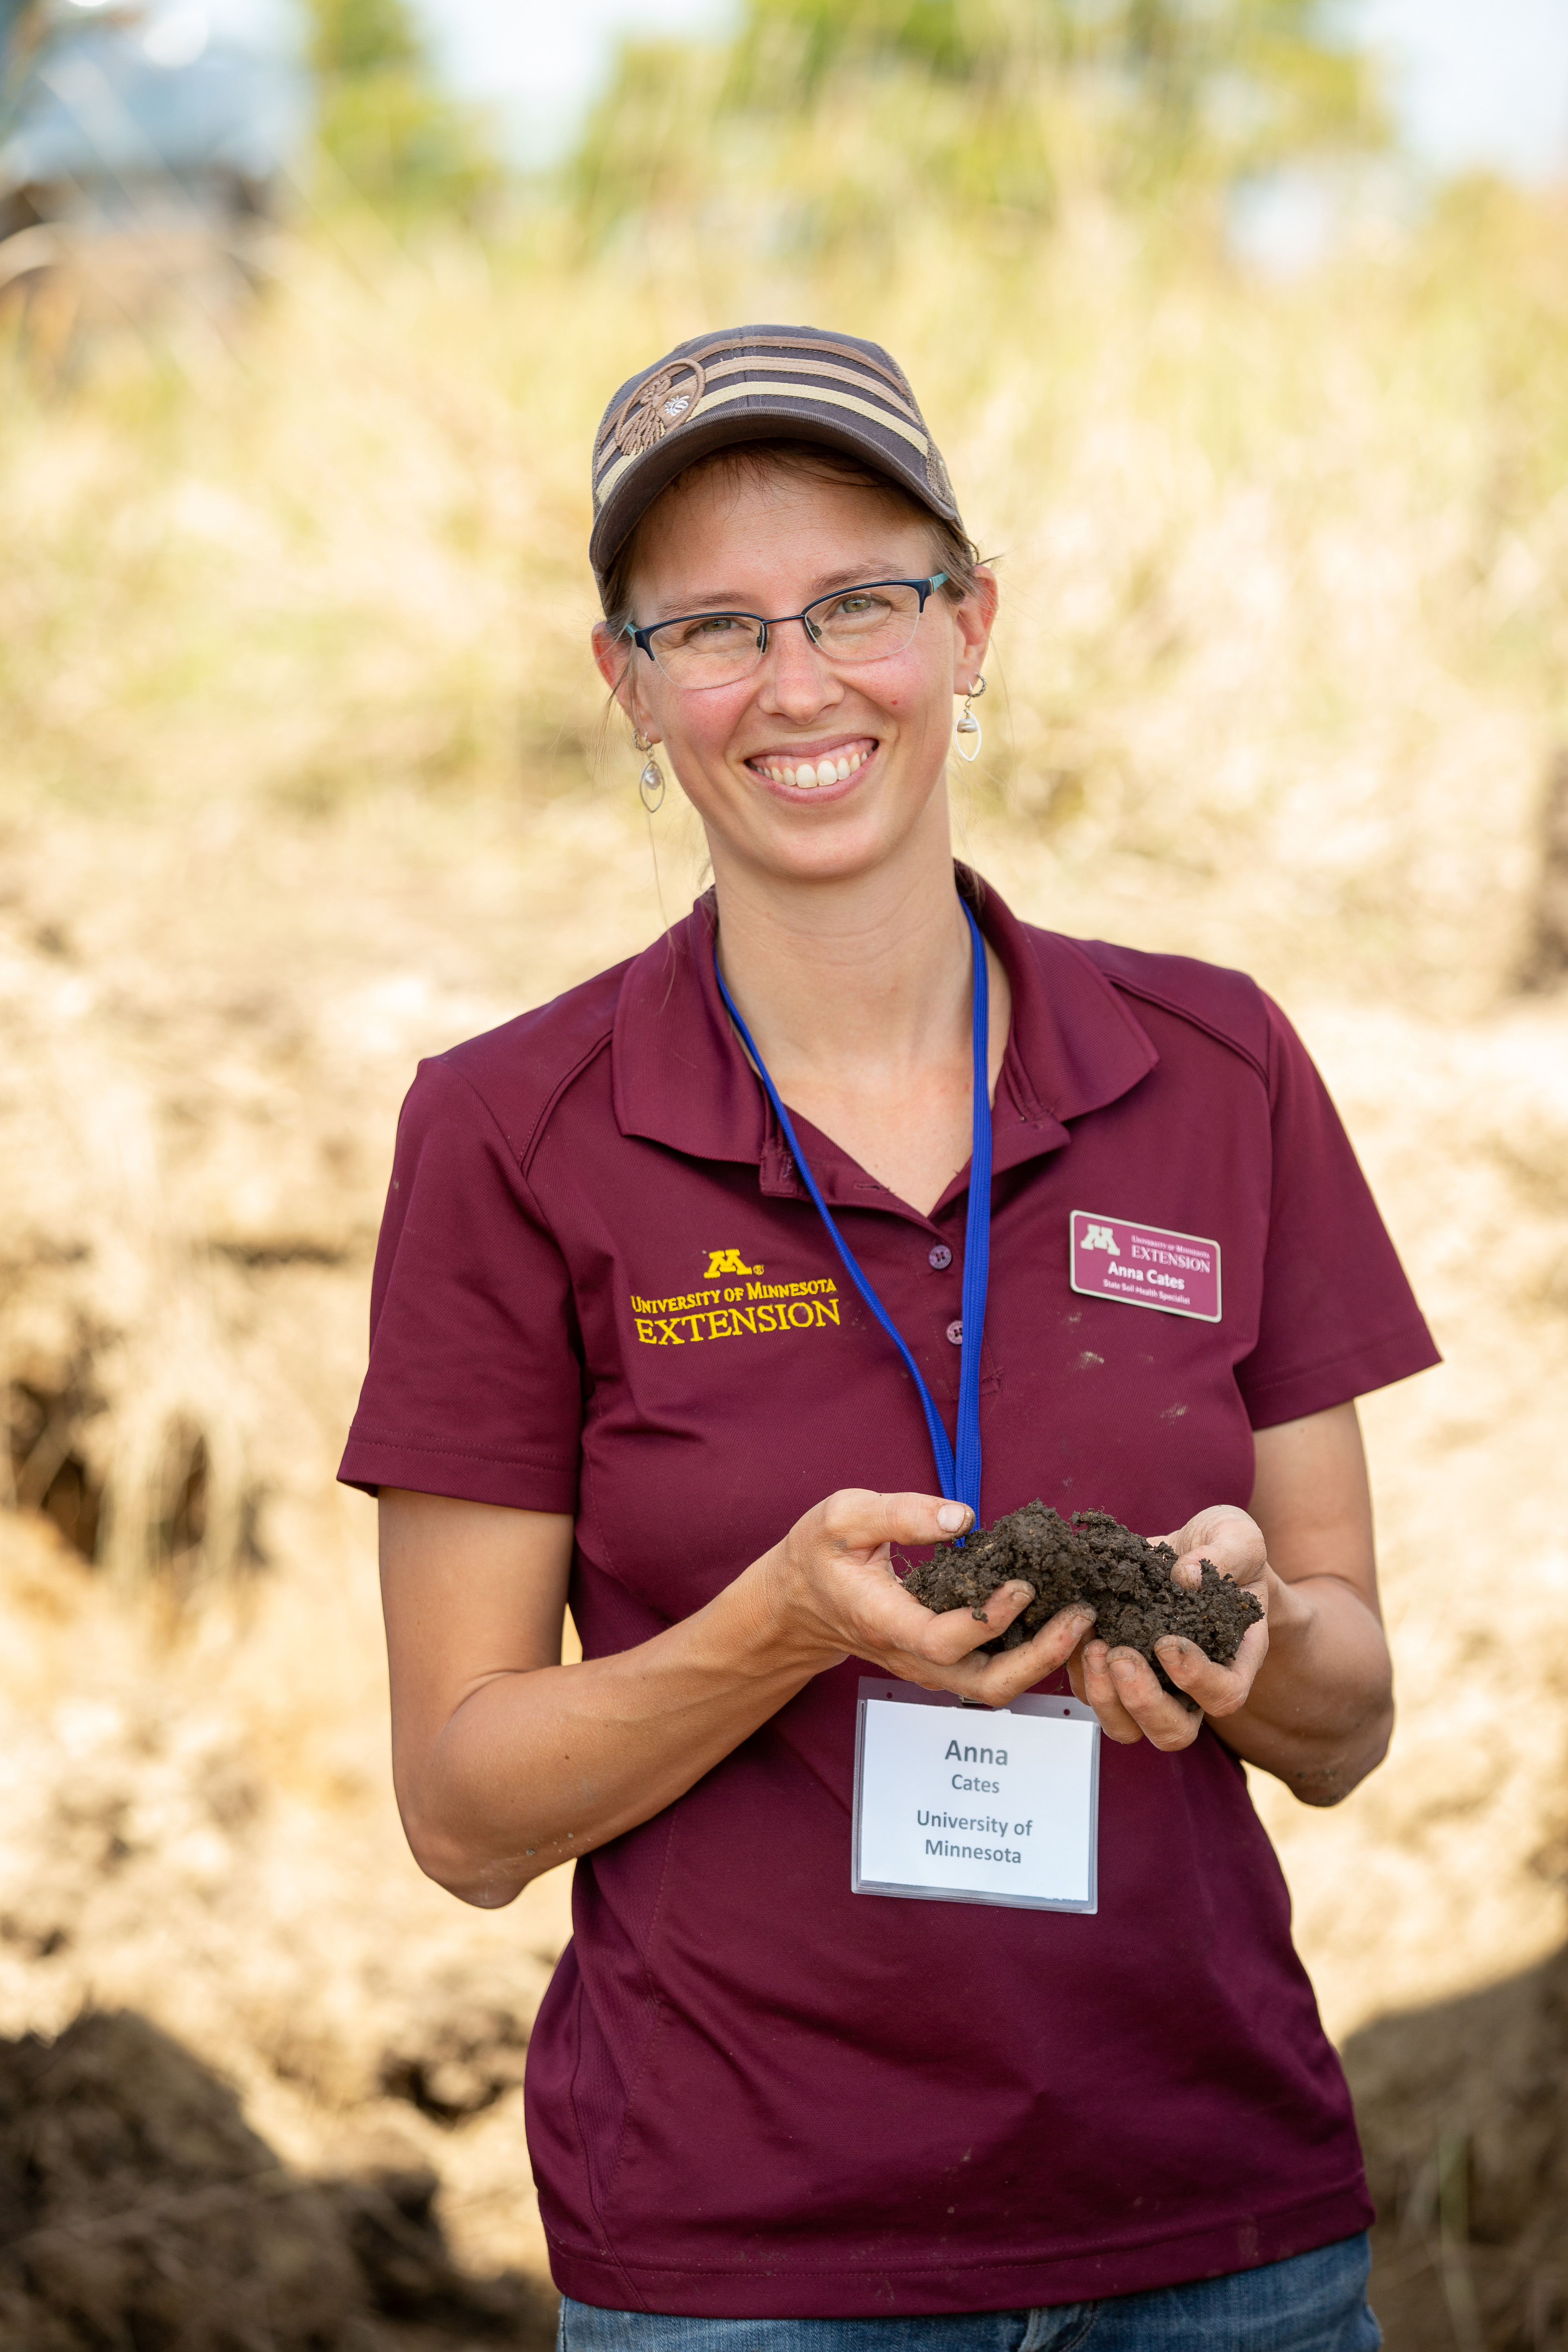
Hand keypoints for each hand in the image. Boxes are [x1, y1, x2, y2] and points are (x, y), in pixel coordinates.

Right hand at [759, 1489, 1096, 1710]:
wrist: (800, 1601)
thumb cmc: (820, 1554)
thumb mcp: (844, 1517)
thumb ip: (900, 1514)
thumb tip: (962, 1516)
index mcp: (884, 1620)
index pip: (942, 1640)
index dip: (988, 1620)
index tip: (1021, 1585)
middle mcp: (911, 1655)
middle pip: (984, 1684)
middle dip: (1040, 1658)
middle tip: (1080, 1616)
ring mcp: (928, 1664)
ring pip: (993, 1687)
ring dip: (1042, 1660)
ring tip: (1079, 1619)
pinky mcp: (941, 1660)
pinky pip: (991, 1671)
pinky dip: (1029, 1654)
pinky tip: (1054, 1618)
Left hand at [1068, 1503, 1272, 1750]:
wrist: (1192, 1549)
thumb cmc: (1224, 1549)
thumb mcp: (1238, 1537)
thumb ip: (1227, 1552)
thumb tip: (1185, 1575)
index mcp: (1233, 1659)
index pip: (1224, 1696)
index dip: (1197, 1681)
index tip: (1168, 1643)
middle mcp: (1191, 1686)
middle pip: (1171, 1732)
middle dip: (1142, 1701)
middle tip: (1121, 1655)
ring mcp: (1151, 1683)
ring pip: (1124, 1725)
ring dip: (1103, 1694)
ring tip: (1092, 1645)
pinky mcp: (1113, 1670)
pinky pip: (1090, 1691)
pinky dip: (1076, 1670)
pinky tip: (1072, 1630)